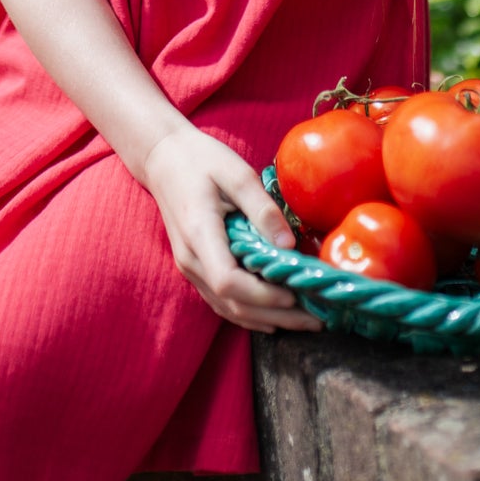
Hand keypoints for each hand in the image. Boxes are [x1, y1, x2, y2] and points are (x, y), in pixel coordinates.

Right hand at [142, 127, 321, 333]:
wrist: (163, 158)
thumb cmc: (200, 160)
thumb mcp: (236, 173)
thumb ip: (262, 209)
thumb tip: (289, 245)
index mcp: (200, 233)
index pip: (228, 281)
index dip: (262, 295)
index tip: (294, 295)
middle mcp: (191, 259)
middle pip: (232, 303)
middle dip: (276, 315)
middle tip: (316, 320)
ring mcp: (190, 266)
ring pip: (227, 308)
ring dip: (266, 319)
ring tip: (304, 321)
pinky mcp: (194, 267)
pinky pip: (221, 301)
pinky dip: (249, 313)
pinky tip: (274, 317)